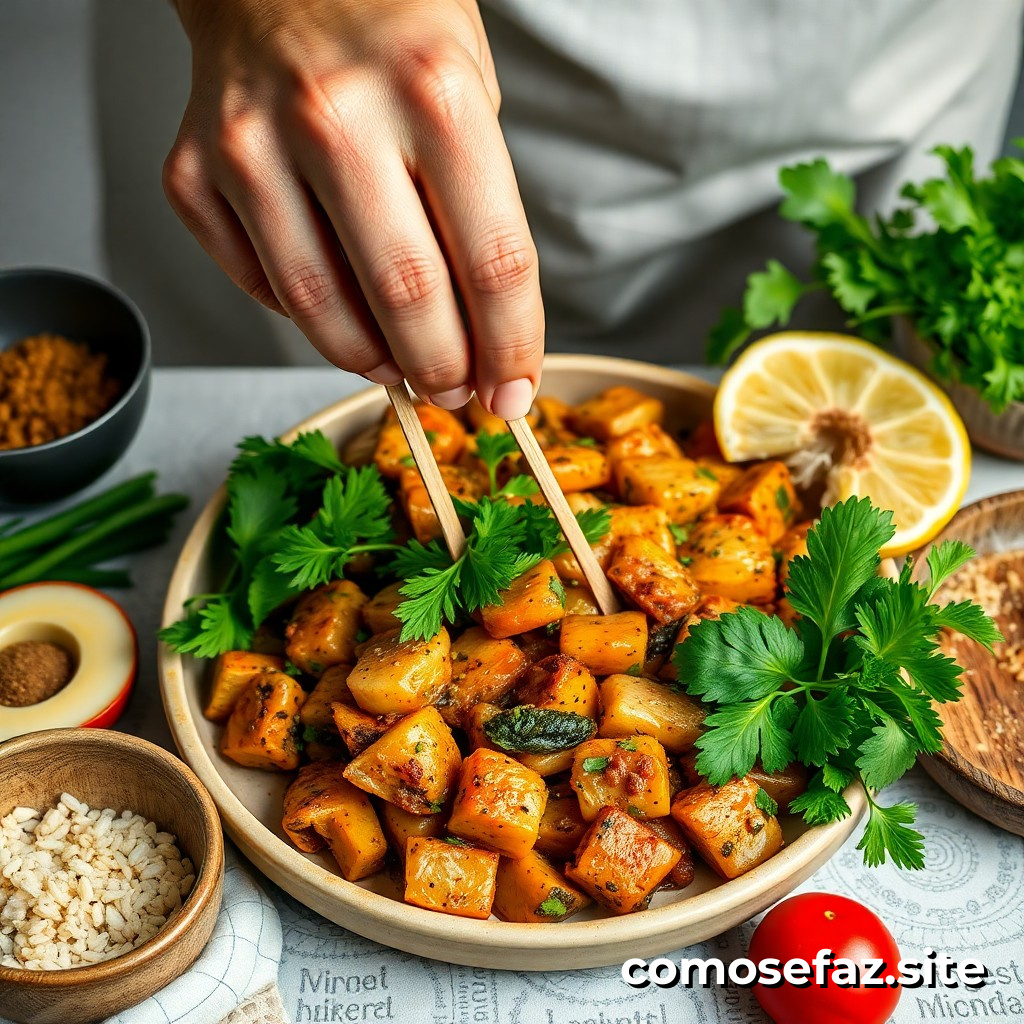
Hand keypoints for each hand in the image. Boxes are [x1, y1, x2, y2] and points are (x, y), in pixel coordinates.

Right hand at [164, 0, 543, 417]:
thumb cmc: (389, 34)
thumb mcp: (470, 95)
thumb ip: (476, 212)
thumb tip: (481, 338)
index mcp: (432, 92)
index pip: (493, 262)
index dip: (511, 348)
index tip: (513, 393)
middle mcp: (337, 116)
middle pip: (408, 298)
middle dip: (444, 369)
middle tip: (457, 389)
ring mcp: (253, 143)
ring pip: (323, 308)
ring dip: (376, 362)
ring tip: (403, 370)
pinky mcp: (196, 171)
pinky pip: (262, 286)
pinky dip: (309, 320)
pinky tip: (342, 315)